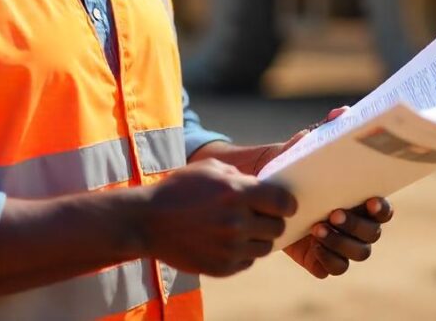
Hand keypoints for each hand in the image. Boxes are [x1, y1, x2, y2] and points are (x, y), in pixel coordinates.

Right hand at [141, 158, 297, 276]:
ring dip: (258, 237)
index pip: (283, 202)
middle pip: (277, 227)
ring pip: (265, 247)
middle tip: (258, 215)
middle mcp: (237, 222)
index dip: (287, 203)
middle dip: (271, 219)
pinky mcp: (223, 267)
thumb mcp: (209, 169)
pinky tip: (225, 240)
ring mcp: (230, 247)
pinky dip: (242, 252)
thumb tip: (262, 185)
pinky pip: (248, 261)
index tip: (283, 204)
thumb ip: (240, 176)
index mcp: (236, 192)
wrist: (148, 221)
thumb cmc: (179, 189)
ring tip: (240, 228)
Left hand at [263, 106, 393, 278]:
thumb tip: (343, 112)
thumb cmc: (295, 166)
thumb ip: (325, 130)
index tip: (370, 200)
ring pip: (358, 253)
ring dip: (342, 243)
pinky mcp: (322, 259)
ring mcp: (342, 244)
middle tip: (333, 213)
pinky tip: (313, 246)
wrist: (265, 191)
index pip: (383, 209)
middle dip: (356, 225)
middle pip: (373, 234)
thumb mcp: (306, 147)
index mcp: (360, 199)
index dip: (382, 208)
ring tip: (317, 228)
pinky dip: (329, 259)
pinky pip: (335, 268)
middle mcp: (357, 224)